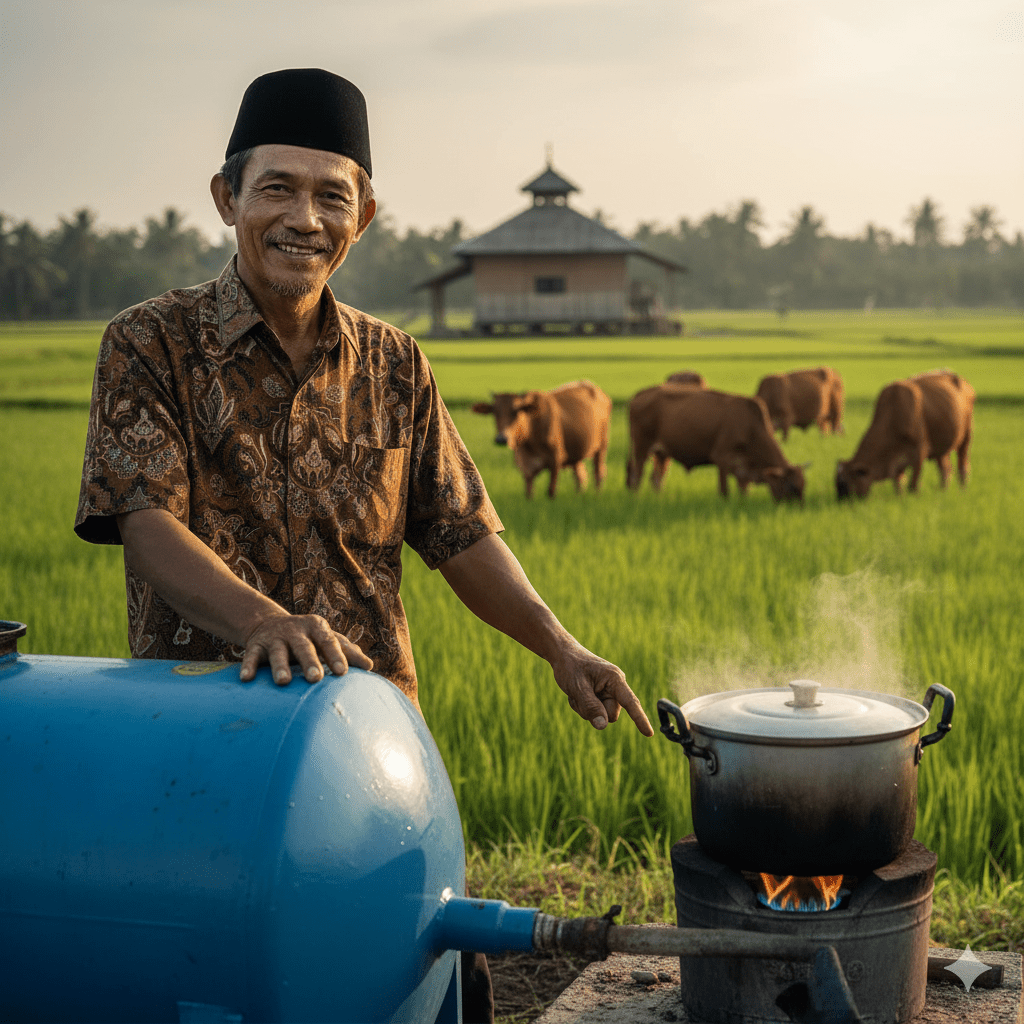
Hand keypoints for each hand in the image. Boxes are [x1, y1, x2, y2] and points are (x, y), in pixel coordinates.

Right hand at [239, 613, 372, 685]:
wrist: (269, 623)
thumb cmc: (309, 638)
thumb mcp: (327, 639)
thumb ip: (348, 651)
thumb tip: (370, 667)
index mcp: (317, 628)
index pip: (329, 641)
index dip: (336, 656)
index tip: (343, 672)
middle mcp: (296, 630)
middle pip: (304, 646)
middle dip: (309, 662)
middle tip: (315, 679)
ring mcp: (275, 637)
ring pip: (277, 652)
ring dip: (280, 666)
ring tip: (283, 682)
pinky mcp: (255, 645)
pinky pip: (251, 656)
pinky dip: (248, 666)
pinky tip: (247, 679)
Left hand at [550, 640, 653, 735]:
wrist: (564, 655)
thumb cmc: (570, 667)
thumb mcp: (577, 687)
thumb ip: (590, 707)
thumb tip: (603, 725)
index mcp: (614, 679)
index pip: (630, 702)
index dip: (640, 719)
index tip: (649, 733)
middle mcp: (615, 686)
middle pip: (611, 715)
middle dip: (594, 711)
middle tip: (579, 695)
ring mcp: (609, 692)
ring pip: (602, 716)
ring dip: (586, 709)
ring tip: (576, 692)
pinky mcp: (601, 696)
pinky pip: (595, 713)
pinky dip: (583, 707)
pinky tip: (576, 694)